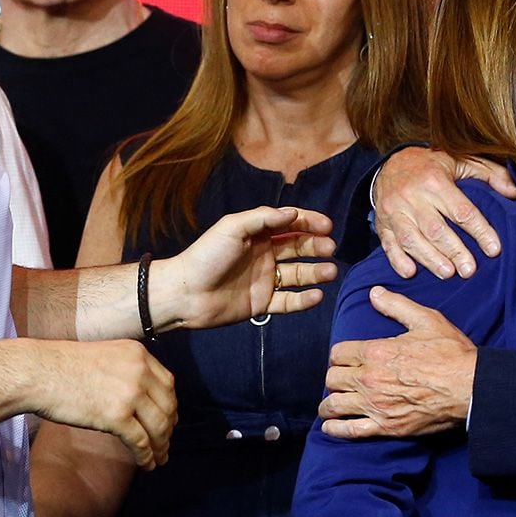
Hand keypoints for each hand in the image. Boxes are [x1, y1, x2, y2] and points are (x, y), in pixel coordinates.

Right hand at [26, 339, 177, 468]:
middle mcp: (140, 371)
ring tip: (159, 458)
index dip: (170, 406)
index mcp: (138, 354)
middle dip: (169, 428)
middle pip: (168, 406)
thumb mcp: (104, 357)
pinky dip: (146, 456)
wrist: (36, 372)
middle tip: (165, 443)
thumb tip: (138, 398)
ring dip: (161, 446)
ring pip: (159, 426)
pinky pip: (141, 441)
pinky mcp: (116, 416)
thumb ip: (125, 371)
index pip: (168, 384)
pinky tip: (146, 464)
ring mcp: (130, 393)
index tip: (169, 420)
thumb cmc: (60, 366)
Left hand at [153, 205, 335, 329]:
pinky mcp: (262, 303)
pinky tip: (317, 295)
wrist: (185, 293)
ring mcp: (264, 280)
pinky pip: (288, 301)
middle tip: (330, 248)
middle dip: (316, 247)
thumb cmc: (206, 256)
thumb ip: (263, 218)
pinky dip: (304, 300)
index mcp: (257, 234)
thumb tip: (293, 213)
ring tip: (330, 272)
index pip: (290, 225)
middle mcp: (264, 255)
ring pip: (298, 275)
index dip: (310, 223)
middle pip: (298, 248)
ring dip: (316, 272)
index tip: (327, 226)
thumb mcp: (232, 227)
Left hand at [320, 287, 476, 437]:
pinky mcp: (386, 427)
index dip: (339, 355)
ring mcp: (376, 405)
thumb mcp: (426, 320)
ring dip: (329, 404)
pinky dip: (336, 428)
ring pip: (335, 405)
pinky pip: (350, 430)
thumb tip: (374, 293)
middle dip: (334, 377)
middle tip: (341, 379)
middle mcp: (369, 379)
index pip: (337, 354)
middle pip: (332, 379)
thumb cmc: (451, 353)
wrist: (470, 387)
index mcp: (376, 352)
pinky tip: (331, 426)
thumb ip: (397, 306)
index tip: (345, 359)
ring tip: (331, 404)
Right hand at [373, 148, 515, 279]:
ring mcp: (394, 210)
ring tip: (448, 273)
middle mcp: (412, 196)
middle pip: (435, 229)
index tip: (493, 249)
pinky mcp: (382, 223)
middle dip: (454, 251)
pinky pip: (388, 244)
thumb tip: (515, 192)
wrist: (389, 163)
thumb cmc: (432, 166)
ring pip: (411, 239)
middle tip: (469, 270)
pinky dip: (398, 260)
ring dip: (430, 259)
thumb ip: (490, 175)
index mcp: (435, 180)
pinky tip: (411, 272)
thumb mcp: (462, 161)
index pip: (461, 211)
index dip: (479, 231)